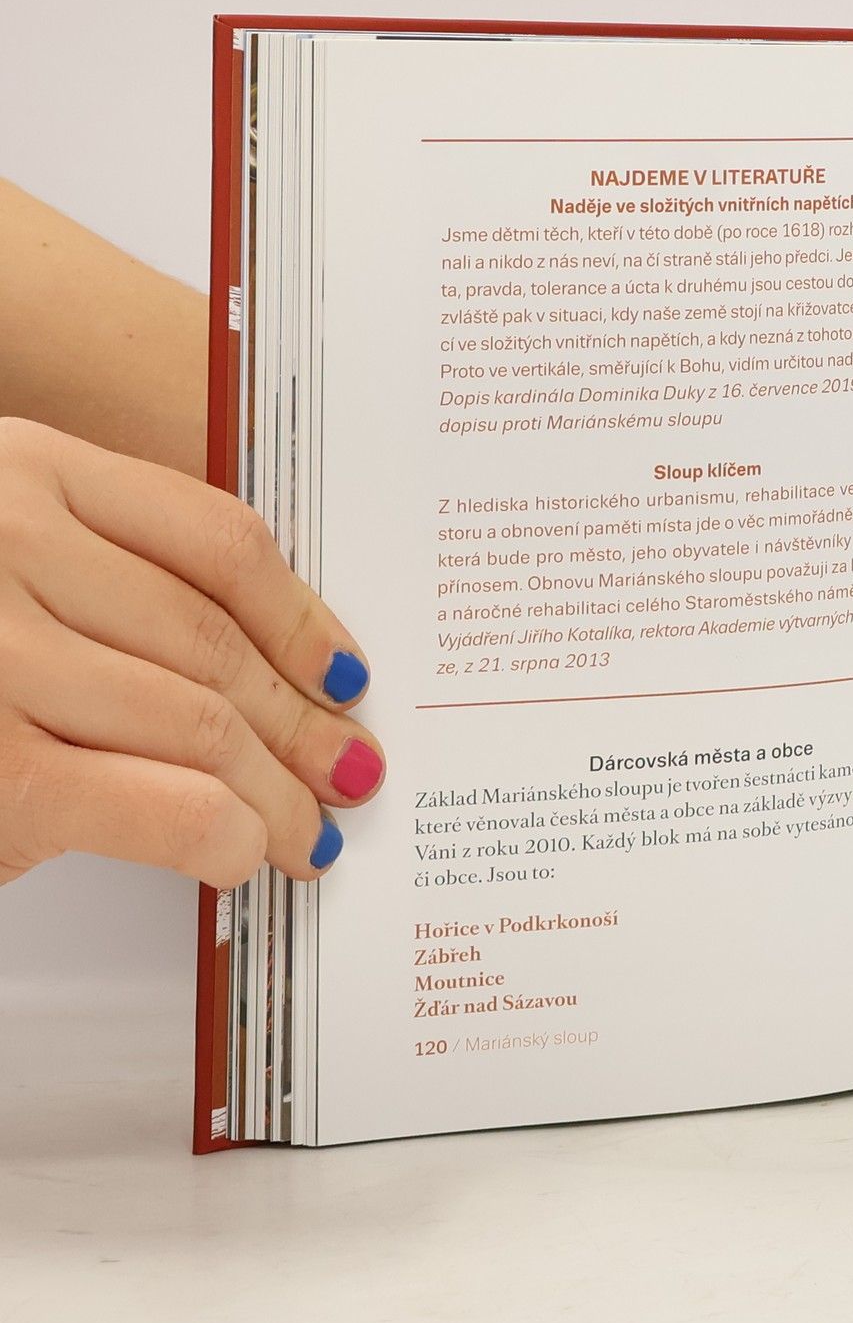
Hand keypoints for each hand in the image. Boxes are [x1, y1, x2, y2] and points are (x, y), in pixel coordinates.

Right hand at [0, 418, 383, 888]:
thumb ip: (92, 575)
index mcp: (23, 469)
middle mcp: (4, 543)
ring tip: (309, 831)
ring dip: (278, 792)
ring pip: (200, 723)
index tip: (347, 673)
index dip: (304, 619)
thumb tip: (260, 670)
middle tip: (348, 769)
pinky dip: (220, 835)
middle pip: (215, 642)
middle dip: (302, 722)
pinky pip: (156, 804)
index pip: (218, 541)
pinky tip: (239, 853)